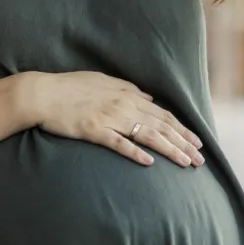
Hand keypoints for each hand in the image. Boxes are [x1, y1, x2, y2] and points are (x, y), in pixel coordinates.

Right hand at [18, 71, 204, 167]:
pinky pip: (119, 143)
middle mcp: (123, 105)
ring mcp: (109, 118)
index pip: (162, 114)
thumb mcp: (102, 81)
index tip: (197, 141)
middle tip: (201, 158)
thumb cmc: (70, 87)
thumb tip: (147, 98)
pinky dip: (136, 153)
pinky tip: (150, 163)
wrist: (42, 93)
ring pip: (147, 135)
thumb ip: (127, 89)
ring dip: (170, 149)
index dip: (182, 128)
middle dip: (184, 142)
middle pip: (161, 126)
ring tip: (186, 163)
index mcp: (126, 93)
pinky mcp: (94, 130)